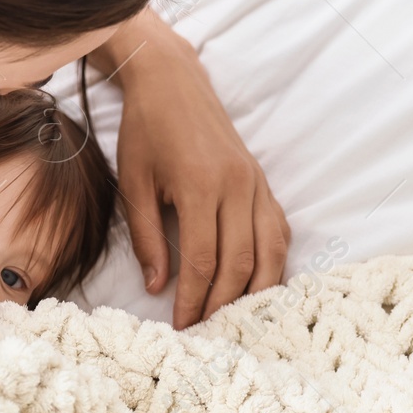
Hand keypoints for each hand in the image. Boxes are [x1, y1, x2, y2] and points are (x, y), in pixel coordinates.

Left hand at [97, 10, 289, 328]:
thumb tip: (158, 287)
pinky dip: (273, 261)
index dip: (193, 299)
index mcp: (200, 186)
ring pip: (269, 251)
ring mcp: (256, 183)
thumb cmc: (145, 132)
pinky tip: (260, 283)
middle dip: (222, 303)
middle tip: (206, 331)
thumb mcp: (133, 185)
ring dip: (256, 290)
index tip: (181, 326)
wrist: (172, 82)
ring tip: (235, 318)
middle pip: (240, 263)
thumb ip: (148, 238)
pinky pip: (278, 229)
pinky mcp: (263, 180)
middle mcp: (236, 186)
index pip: (202, 260)